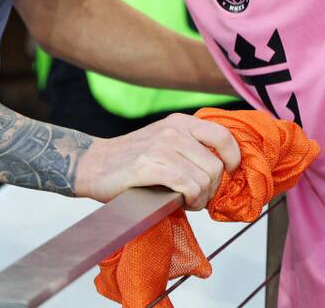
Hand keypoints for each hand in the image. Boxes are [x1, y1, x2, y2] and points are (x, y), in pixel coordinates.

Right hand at [74, 113, 240, 209]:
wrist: (92, 165)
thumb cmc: (130, 161)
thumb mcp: (164, 143)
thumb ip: (189, 149)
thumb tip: (223, 170)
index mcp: (179, 122)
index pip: (223, 135)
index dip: (232, 158)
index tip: (227, 173)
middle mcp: (174, 130)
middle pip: (216, 165)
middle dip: (212, 189)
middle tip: (197, 197)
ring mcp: (162, 146)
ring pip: (205, 178)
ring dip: (200, 198)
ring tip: (186, 201)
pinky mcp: (150, 165)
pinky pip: (188, 186)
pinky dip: (189, 200)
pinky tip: (178, 202)